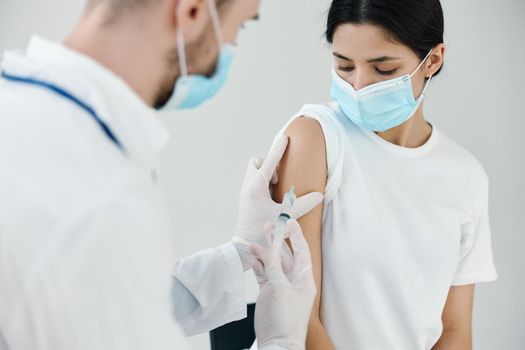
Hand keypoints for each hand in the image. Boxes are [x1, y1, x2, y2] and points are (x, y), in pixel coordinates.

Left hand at [232, 135, 322, 270]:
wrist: (244, 246)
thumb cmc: (263, 231)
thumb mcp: (285, 217)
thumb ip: (302, 204)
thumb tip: (319, 195)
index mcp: (257, 187)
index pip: (270, 162)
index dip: (279, 149)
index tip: (285, 137)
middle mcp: (248, 186)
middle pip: (257, 162)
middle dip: (270, 165)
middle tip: (279, 180)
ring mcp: (244, 192)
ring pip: (254, 171)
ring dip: (266, 174)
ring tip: (276, 190)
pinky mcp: (245, 198)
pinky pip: (253, 181)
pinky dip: (263, 182)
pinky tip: (272, 197)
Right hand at [252, 220, 315, 349]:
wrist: (277, 344)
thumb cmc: (285, 320)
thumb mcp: (280, 289)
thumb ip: (273, 267)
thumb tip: (269, 248)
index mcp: (303, 278)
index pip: (301, 251)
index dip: (295, 235)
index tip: (289, 221)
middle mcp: (293, 280)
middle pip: (285, 254)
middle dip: (276, 241)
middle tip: (267, 226)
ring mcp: (280, 286)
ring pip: (272, 263)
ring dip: (264, 252)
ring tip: (254, 242)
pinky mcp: (268, 292)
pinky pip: (264, 273)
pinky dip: (258, 264)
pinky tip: (253, 257)